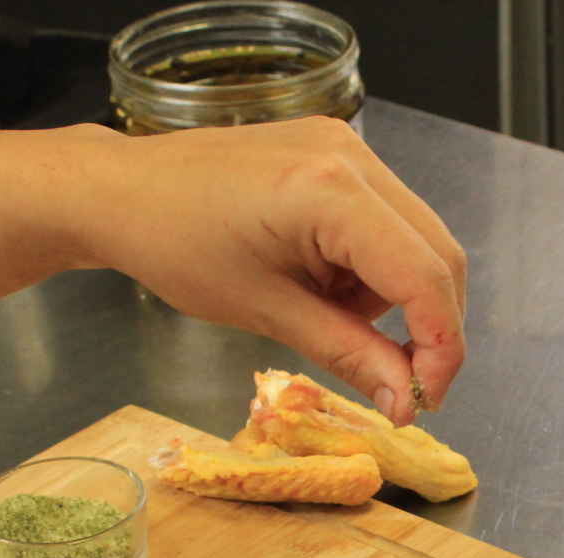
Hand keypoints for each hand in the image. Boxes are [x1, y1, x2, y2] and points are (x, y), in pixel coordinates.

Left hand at [70, 117, 466, 424]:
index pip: (424, 276)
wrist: (122, 191)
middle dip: (429, 326)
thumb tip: (405, 401)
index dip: (441, 347)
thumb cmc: (175, 245)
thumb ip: (348, 353)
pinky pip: (387, 221)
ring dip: (394, 296)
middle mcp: (352, 157)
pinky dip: (373, 267)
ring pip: (418, 241)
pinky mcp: (337, 153)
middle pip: (438, 255)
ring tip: (326, 313)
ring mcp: (347, 148)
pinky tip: (323, 280)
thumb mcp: (267, 312)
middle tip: (401, 381)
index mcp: (329, 192)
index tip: (425, 399)